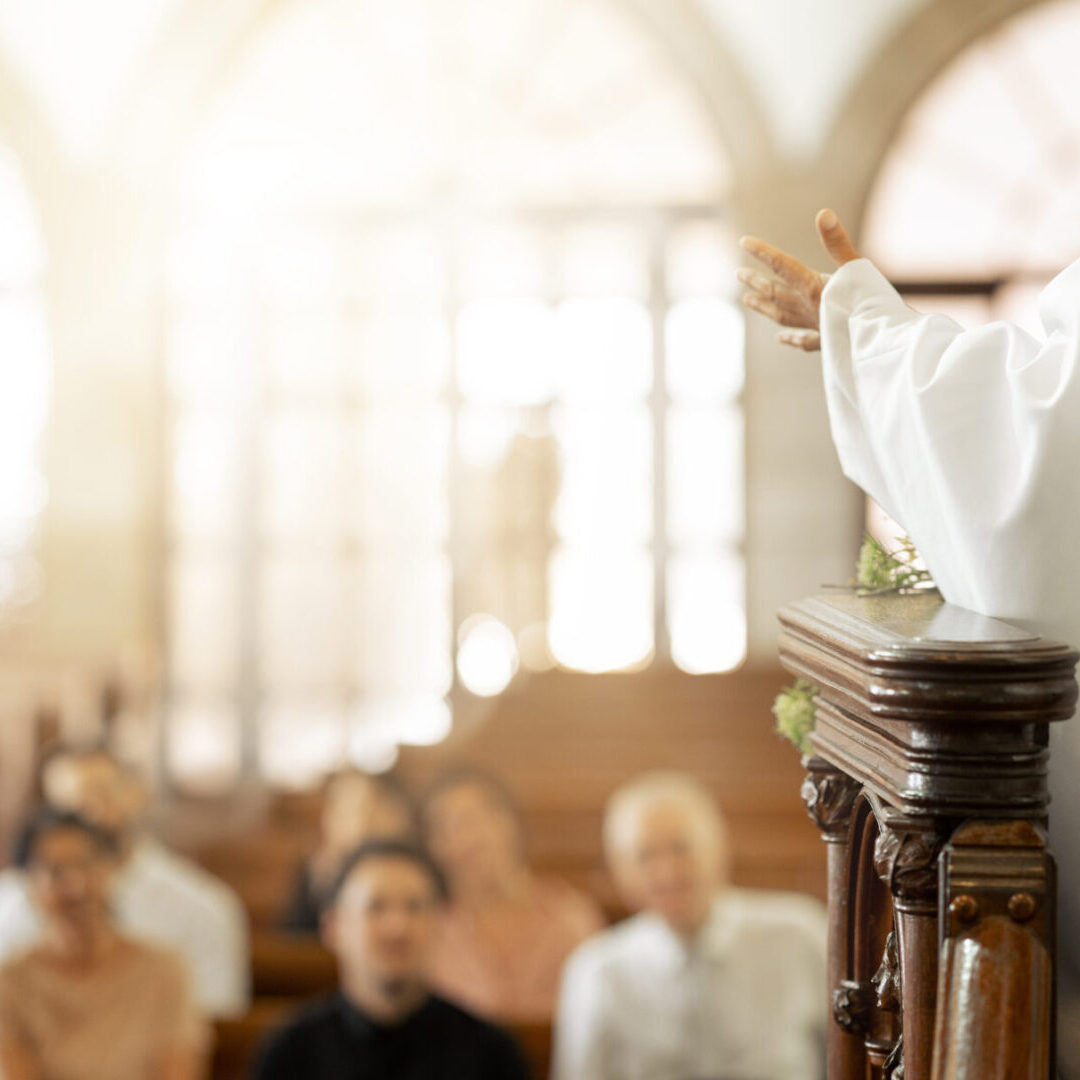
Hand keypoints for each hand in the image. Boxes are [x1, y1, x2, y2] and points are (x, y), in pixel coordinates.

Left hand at [737, 209, 859, 351]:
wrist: (883, 343)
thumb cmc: (873, 304)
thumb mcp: (857, 267)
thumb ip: (837, 242)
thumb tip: (822, 213)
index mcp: (814, 288)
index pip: (783, 266)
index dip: (762, 252)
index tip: (743, 242)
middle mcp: (809, 308)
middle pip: (776, 293)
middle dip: (757, 282)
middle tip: (738, 274)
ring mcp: (816, 327)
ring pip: (783, 316)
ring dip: (764, 307)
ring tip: (747, 301)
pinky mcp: (828, 343)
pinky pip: (804, 341)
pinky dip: (792, 339)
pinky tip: (781, 340)